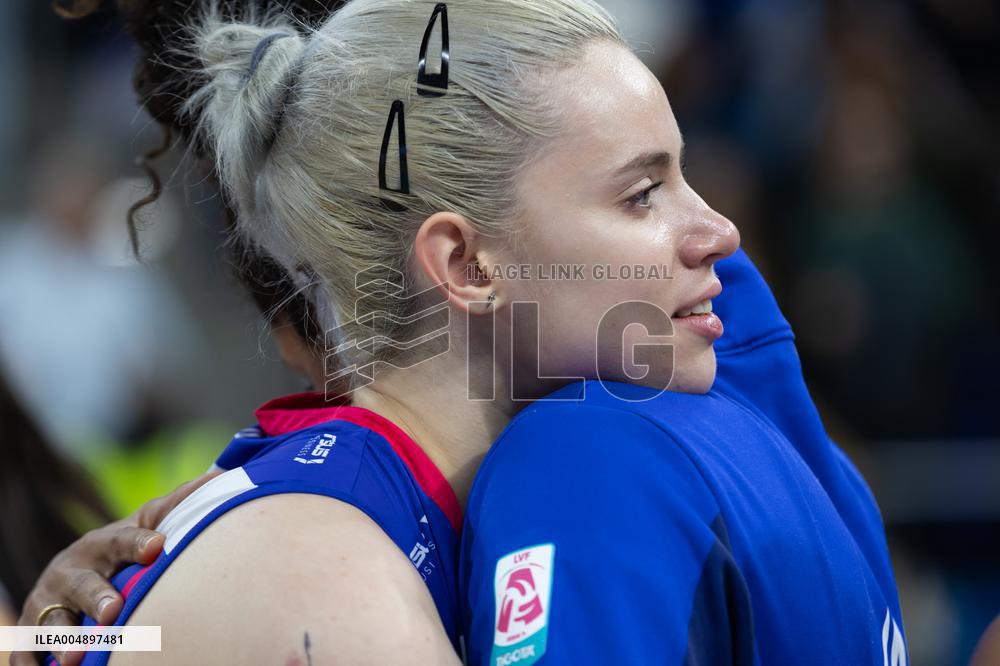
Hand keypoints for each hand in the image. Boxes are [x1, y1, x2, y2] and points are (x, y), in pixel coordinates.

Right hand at [11, 472, 220, 665]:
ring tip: (75, 658)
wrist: (74, 571)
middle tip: (112, 611)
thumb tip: (221, 475)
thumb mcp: (147, 523)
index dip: (140, 543)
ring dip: (64, 639)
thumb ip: (179, 505)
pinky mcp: (33, 634)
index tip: (159, 546)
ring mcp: (49, 603)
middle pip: (83, 585)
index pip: (124, 540)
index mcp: (105, 543)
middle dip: (96, 597)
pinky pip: (28, 653)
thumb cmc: (123, 549)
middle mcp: (73, 570)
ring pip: (53, 622)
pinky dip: (34, 664)